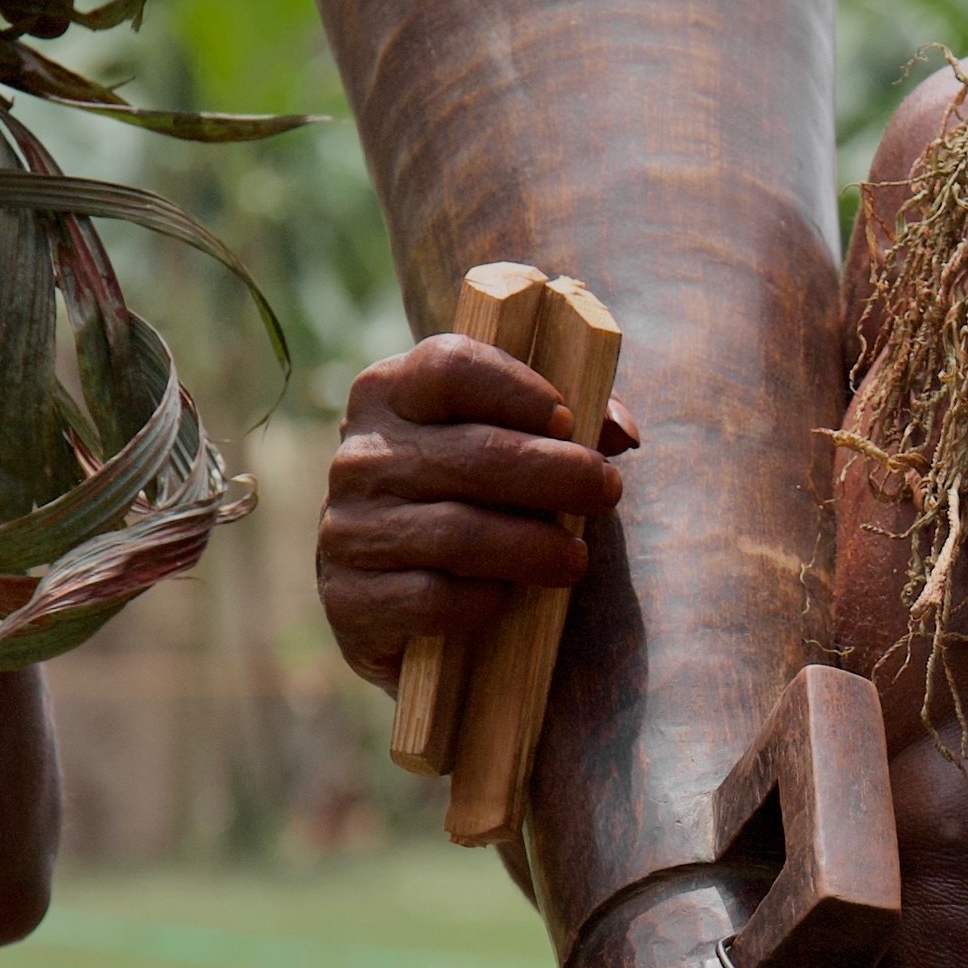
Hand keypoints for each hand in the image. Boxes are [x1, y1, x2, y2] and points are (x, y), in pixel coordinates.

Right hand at [315, 334, 636, 690]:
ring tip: (576, 560)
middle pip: (475, 453)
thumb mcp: (500, 445)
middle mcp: (360, 456)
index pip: (450, 366)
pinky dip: (480, 601)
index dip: (519, 390)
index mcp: (389, 394)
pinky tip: (505, 598)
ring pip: (458, 533)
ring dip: (533, 547)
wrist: (393, 599)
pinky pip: (430, 598)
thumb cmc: (465, 502)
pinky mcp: (351, 599)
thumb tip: (619, 431)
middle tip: (606, 491)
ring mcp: (347, 528)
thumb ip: (559, 423)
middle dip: (557, 473)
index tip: (569, 422)